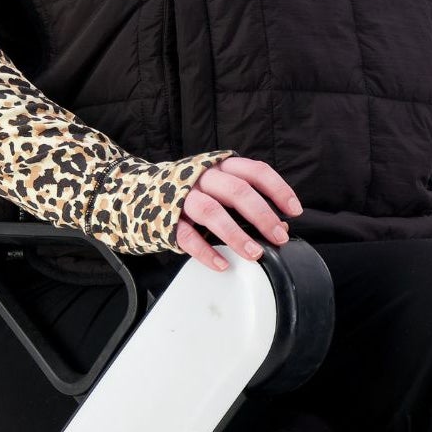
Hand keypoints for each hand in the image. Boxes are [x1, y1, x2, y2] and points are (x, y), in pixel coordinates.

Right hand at [175, 156, 303, 274]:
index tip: (294, 210)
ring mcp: (182, 197)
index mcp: (219, 167)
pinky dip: (206, 252)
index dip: (277, 189)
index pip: (255, 171)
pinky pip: (187, 236)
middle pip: (236, 191)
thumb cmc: (190, 194)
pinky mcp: (166, 219)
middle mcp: (201, 177)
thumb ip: (247, 205)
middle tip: (278, 237)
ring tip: (254, 254)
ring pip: (212, 212)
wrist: (138, 194)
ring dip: (236, 234)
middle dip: (262, 215)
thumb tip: (279, 227)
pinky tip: (222, 264)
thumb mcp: (219, 190)